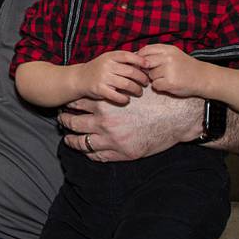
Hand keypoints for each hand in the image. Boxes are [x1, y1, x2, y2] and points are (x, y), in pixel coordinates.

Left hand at [58, 86, 200, 161]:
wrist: (177, 116)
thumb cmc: (155, 98)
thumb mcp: (131, 87)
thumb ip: (112, 88)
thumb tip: (102, 83)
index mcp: (105, 103)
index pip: (77, 103)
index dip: (69, 104)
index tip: (65, 105)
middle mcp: (104, 122)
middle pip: (73, 122)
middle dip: (65, 121)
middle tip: (61, 120)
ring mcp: (112, 139)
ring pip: (81, 142)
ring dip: (72, 140)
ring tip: (68, 138)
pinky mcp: (122, 153)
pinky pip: (97, 156)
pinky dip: (88, 153)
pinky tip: (86, 150)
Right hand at [75, 50, 149, 104]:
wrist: (79, 78)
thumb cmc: (98, 69)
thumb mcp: (108, 59)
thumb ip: (122, 60)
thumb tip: (144, 61)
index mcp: (109, 56)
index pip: (128, 56)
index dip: (140, 61)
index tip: (149, 66)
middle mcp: (106, 66)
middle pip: (131, 72)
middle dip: (142, 78)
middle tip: (146, 83)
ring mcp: (103, 78)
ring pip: (127, 84)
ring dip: (136, 90)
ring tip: (139, 92)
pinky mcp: (100, 90)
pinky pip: (117, 96)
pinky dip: (125, 99)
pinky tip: (127, 99)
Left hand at [138, 43, 212, 98]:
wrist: (203, 78)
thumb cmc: (185, 66)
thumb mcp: (173, 54)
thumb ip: (157, 54)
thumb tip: (136, 57)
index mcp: (168, 49)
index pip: (146, 50)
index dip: (140, 57)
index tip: (142, 63)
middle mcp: (168, 58)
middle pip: (145, 63)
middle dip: (148, 69)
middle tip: (157, 72)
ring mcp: (169, 70)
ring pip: (150, 75)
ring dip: (155, 79)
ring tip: (167, 78)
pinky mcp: (170, 82)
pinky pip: (155, 85)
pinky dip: (160, 87)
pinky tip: (169, 84)